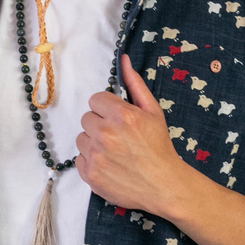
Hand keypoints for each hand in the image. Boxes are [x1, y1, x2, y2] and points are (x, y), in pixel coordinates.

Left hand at [75, 54, 184, 212]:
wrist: (164, 185)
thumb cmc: (160, 147)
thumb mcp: (153, 112)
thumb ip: (135, 84)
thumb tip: (124, 60)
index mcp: (121, 115)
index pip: (95, 100)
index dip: (107, 109)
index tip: (117, 119)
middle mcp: (105, 134)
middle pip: (87, 119)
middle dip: (100, 125)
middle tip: (118, 137)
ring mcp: (96, 156)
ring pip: (81, 138)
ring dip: (94, 143)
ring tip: (114, 152)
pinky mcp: (91, 175)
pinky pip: (79, 159)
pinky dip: (91, 162)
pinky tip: (110, 165)